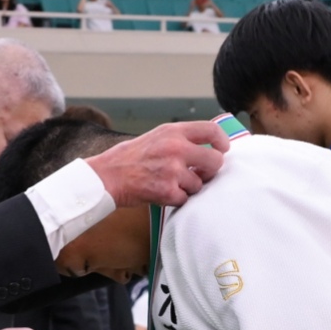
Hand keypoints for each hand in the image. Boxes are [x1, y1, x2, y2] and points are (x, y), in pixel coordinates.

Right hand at [85, 120, 229, 209]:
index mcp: (173, 132)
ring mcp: (172, 171)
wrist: (108, 176)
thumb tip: (209, 145)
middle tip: (200, 173)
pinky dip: (177, 199)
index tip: (222, 150)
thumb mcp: (157, 136)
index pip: (211, 131)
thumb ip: (182, 138)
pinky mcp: (167, 191)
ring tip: (170, 183)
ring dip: (189, 187)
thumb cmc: (131, 157)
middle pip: (215, 161)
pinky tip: (163, 192)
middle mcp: (176, 148)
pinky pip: (186, 199)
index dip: (222, 142)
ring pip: (200, 184)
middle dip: (210, 170)